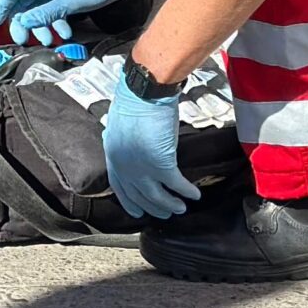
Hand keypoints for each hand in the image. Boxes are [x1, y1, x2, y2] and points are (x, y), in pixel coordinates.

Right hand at [0, 0, 153, 47]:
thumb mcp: (67, 4)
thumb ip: (43, 14)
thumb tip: (21, 23)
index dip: (0, 7)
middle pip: (23, 6)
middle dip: (22, 24)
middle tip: (24, 40)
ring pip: (40, 12)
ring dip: (42, 27)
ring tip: (51, 42)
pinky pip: (55, 12)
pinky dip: (57, 24)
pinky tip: (67, 34)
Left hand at [99, 63, 199, 218]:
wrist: (144, 93)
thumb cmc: (135, 102)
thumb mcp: (122, 128)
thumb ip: (125, 144)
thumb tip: (135, 150)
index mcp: (112, 156)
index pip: (119, 187)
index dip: (129, 201)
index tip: (137, 212)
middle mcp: (124, 166)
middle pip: (139, 196)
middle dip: (153, 207)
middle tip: (165, 213)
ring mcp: (141, 167)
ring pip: (156, 196)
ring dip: (170, 204)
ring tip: (180, 209)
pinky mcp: (160, 164)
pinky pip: (176, 184)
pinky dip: (186, 191)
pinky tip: (195, 194)